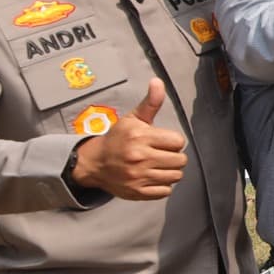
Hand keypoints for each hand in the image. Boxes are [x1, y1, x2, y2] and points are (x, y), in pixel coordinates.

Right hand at [71, 79, 185, 200]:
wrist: (94, 162)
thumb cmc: (117, 139)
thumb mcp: (133, 119)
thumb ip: (150, 102)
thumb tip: (158, 81)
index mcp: (140, 137)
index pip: (178, 142)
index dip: (173, 141)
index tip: (163, 142)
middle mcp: (139, 157)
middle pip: (180, 160)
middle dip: (174, 156)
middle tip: (161, 154)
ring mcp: (138, 177)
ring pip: (175, 176)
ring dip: (170, 171)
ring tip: (157, 165)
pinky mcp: (137, 192)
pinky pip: (165, 191)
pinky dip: (162, 185)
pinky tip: (152, 177)